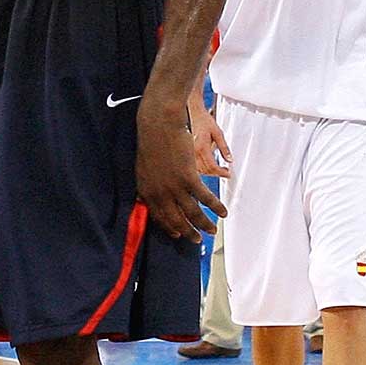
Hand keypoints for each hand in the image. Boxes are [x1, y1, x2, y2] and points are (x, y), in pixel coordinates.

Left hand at [136, 104, 223, 241]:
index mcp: (146, 190)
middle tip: (198, 239)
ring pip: (193, 213)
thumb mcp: (143, 168)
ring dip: (205, 224)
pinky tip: (223, 212)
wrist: (158, 125)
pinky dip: (216, 207)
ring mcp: (174, 187)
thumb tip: (143, 199)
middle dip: (188, 232)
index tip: (178, 234)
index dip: (170, 227)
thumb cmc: (151, 142)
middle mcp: (159, 192)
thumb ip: (147, 186)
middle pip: (176, 219)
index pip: (158, 216)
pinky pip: (205, 198)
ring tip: (213, 230)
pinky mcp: (189, 178)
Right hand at [188, 102, 230, 178]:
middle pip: (206, 170)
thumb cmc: (205, 121)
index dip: (221, 172)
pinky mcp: (188, 151)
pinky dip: (203, 169)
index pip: (212, 166)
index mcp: (202, 147)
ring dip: (210, 172)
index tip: (228, 173)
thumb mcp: (218, 133)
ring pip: (200, 170)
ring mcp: (190, 152)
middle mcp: (194, 151)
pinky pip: (195, 165)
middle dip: (217, 173)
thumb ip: (224, 148)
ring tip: (218, 169)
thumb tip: (229, 159)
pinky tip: (208, 166)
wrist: (194, 114)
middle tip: (225, 172)